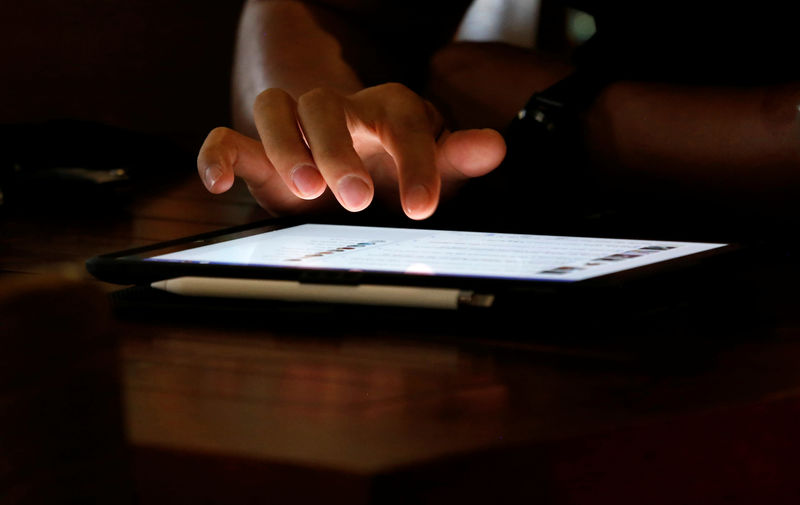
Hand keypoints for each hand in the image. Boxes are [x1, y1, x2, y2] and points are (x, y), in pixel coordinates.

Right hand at [197, 83, 505, 218]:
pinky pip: (226, 138)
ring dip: (284, 145)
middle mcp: (338, 111)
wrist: (362, 175)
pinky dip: (217, 155)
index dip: (415, 161)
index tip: (423, 208)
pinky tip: (218, 184)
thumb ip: (458, 160)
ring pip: (274, 108)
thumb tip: (494, 147)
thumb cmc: (400, 170)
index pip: (401, 120)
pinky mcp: (260, 154)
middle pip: (325, 106)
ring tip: (305, 188)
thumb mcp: (435, 169)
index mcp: (386, 110)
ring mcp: (295, 130)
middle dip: (338, 150)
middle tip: (356, 198)